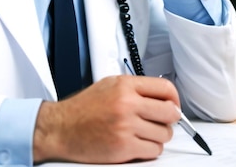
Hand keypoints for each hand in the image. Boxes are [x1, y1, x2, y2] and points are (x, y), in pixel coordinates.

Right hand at [33, 75, 180, 163]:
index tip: (173, 105)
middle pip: (170, 113)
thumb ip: (135, 87)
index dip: (175, 99)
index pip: (166, 89)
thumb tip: (161, 95)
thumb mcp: (109, 85)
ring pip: (164, 134)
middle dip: (170, 119)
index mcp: (125, 85)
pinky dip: (149, 150)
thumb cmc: (83, 108)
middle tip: (162, 121)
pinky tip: (138, 144)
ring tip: (145, 133)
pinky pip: (153, 151)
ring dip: (158, 136)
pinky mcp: (123, 148)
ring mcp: (126, 126)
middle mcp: (127, 104)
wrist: (60, 128)